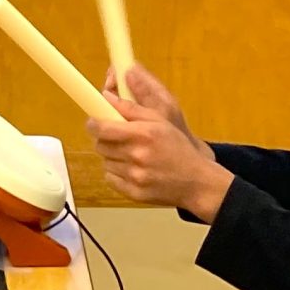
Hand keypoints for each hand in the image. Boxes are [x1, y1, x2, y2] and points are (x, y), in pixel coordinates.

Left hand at [86, 69, 230, 218]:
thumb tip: (106, 97)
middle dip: (104, 140)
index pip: (101, 128)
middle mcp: (137, 156)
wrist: (196, 182)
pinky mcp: (133, 193)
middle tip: (117, 139)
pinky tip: (133, 170)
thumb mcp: (160, 121)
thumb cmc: (178, 148)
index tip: (95, 123)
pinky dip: (117, 174)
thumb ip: (131, 108)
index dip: (93, 124)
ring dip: (112, 157)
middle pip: (100, 145)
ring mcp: (134, 176)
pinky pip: (110, 179)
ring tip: (131, 155)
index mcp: (143, 134)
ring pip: (105, 162)